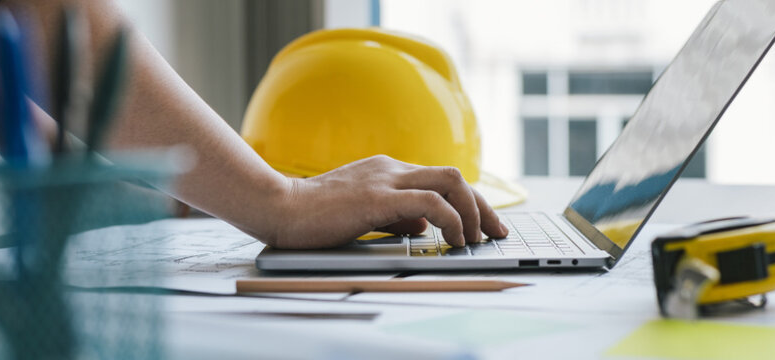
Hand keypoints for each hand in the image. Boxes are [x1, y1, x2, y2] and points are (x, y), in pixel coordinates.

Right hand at [265, 155, 509, 248]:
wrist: (279, 207)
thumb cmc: (314, 215)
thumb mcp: (363, 213)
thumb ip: (395, 214)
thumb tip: (423, 223)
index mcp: (387, 170)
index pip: (441, 179)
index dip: (471, 202)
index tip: (486, 226)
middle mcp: (391, 168)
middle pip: (454, 176)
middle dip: (483, 205)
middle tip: (495, 233)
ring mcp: (385, 179)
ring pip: (449, 181)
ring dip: (472, 211)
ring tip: (474, 239)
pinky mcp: (377, 196)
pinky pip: (429, 201)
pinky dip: (450, 219)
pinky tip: (452, 238)